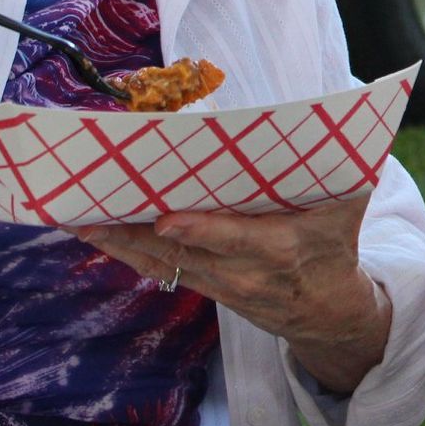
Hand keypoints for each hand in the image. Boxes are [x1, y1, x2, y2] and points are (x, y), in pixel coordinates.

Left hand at [71, 196, 391, 393]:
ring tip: (78, 218)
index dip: (200, 231)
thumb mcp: (346, 209)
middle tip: (94, 213)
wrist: (325, 311)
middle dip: (136, 233)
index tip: (168, 219)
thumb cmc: (334, 247)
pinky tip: (94, 234)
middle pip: (181, 252)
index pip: (234, 240)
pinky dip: (125, 252)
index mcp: (279, 247)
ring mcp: (218, 283)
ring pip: (161, 262)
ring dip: (119, 242)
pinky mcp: (202, 287)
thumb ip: (343, 168)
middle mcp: (241, 270)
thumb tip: (337, 114)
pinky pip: (158, 270)